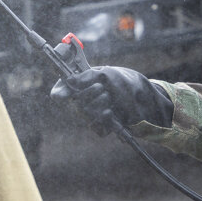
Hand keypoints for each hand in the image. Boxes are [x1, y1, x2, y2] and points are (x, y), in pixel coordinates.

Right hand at [50, 66, 172, 134]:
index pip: (60, 92)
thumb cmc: (121, 81)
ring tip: (110, 98)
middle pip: (75, 103)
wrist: (142, 96)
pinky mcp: (100, 126)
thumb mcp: (104, 74)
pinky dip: (104, 119)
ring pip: (86, 114)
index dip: (59, 93)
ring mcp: (90, 114)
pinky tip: (111, 113)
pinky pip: (96, 127)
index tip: (62, 95)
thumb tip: (69, 80)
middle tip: (101, 88)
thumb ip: (86, 77)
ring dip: (100, 104)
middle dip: (89, 94)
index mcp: (79, 85)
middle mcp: (81, 101)